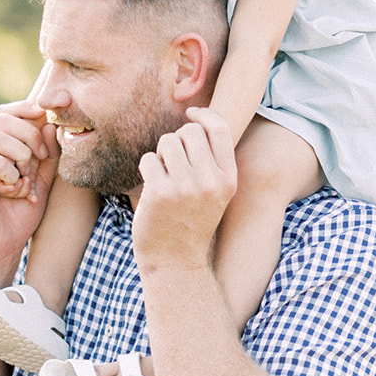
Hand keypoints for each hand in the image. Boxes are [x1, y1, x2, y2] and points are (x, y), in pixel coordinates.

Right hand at [0, 98, 61, 274]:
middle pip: (3, 119)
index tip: (46, 116)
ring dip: (22, 157)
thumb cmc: (21, 215)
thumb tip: (48, 123)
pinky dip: (11, 175)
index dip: (26, 109)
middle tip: (40, 159)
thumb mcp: (43, 181)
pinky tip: (11, 192)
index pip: (7, 113)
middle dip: (30, 135)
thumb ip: (48, 154)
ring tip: (24, 181)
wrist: (3, 247)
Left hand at [132, 108, 237, 277]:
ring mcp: (186, 187)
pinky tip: (152, 188)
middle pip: (189, 131)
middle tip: (172, 163)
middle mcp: (211, 181)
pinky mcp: (160, 193)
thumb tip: (195, 120)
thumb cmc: (190, 223)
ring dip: (160, 154)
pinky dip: (147, 169)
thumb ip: (212, 162)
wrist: (175, 263)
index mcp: (228, 179)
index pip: (220, 129)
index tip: (191, 112)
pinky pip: (149, 159)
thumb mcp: (215, 194)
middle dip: (176, 140)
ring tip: (163, 176)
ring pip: (167, 141)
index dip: (203, 114)